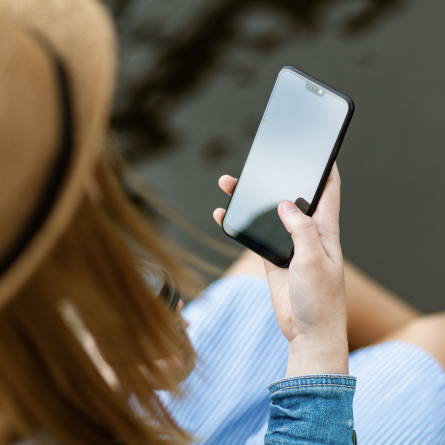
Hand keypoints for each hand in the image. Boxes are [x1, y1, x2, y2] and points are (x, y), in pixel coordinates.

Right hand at [214, 164, 348, 375]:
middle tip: (260, 162)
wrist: (307, 332)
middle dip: (276, 178)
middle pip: (290, 197)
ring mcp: (288, 245)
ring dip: (251, 199)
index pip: (328, 190)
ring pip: (268, 214)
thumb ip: (301, 230)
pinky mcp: (272, 258)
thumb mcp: (314, 260)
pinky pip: (254, 235)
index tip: (318, 150)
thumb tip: (285, 204)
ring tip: (230, 184)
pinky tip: (224, 215)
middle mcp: (307, 233)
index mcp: (324, 229)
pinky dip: (239, 224)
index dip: (325, 168)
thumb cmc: (321, 299)